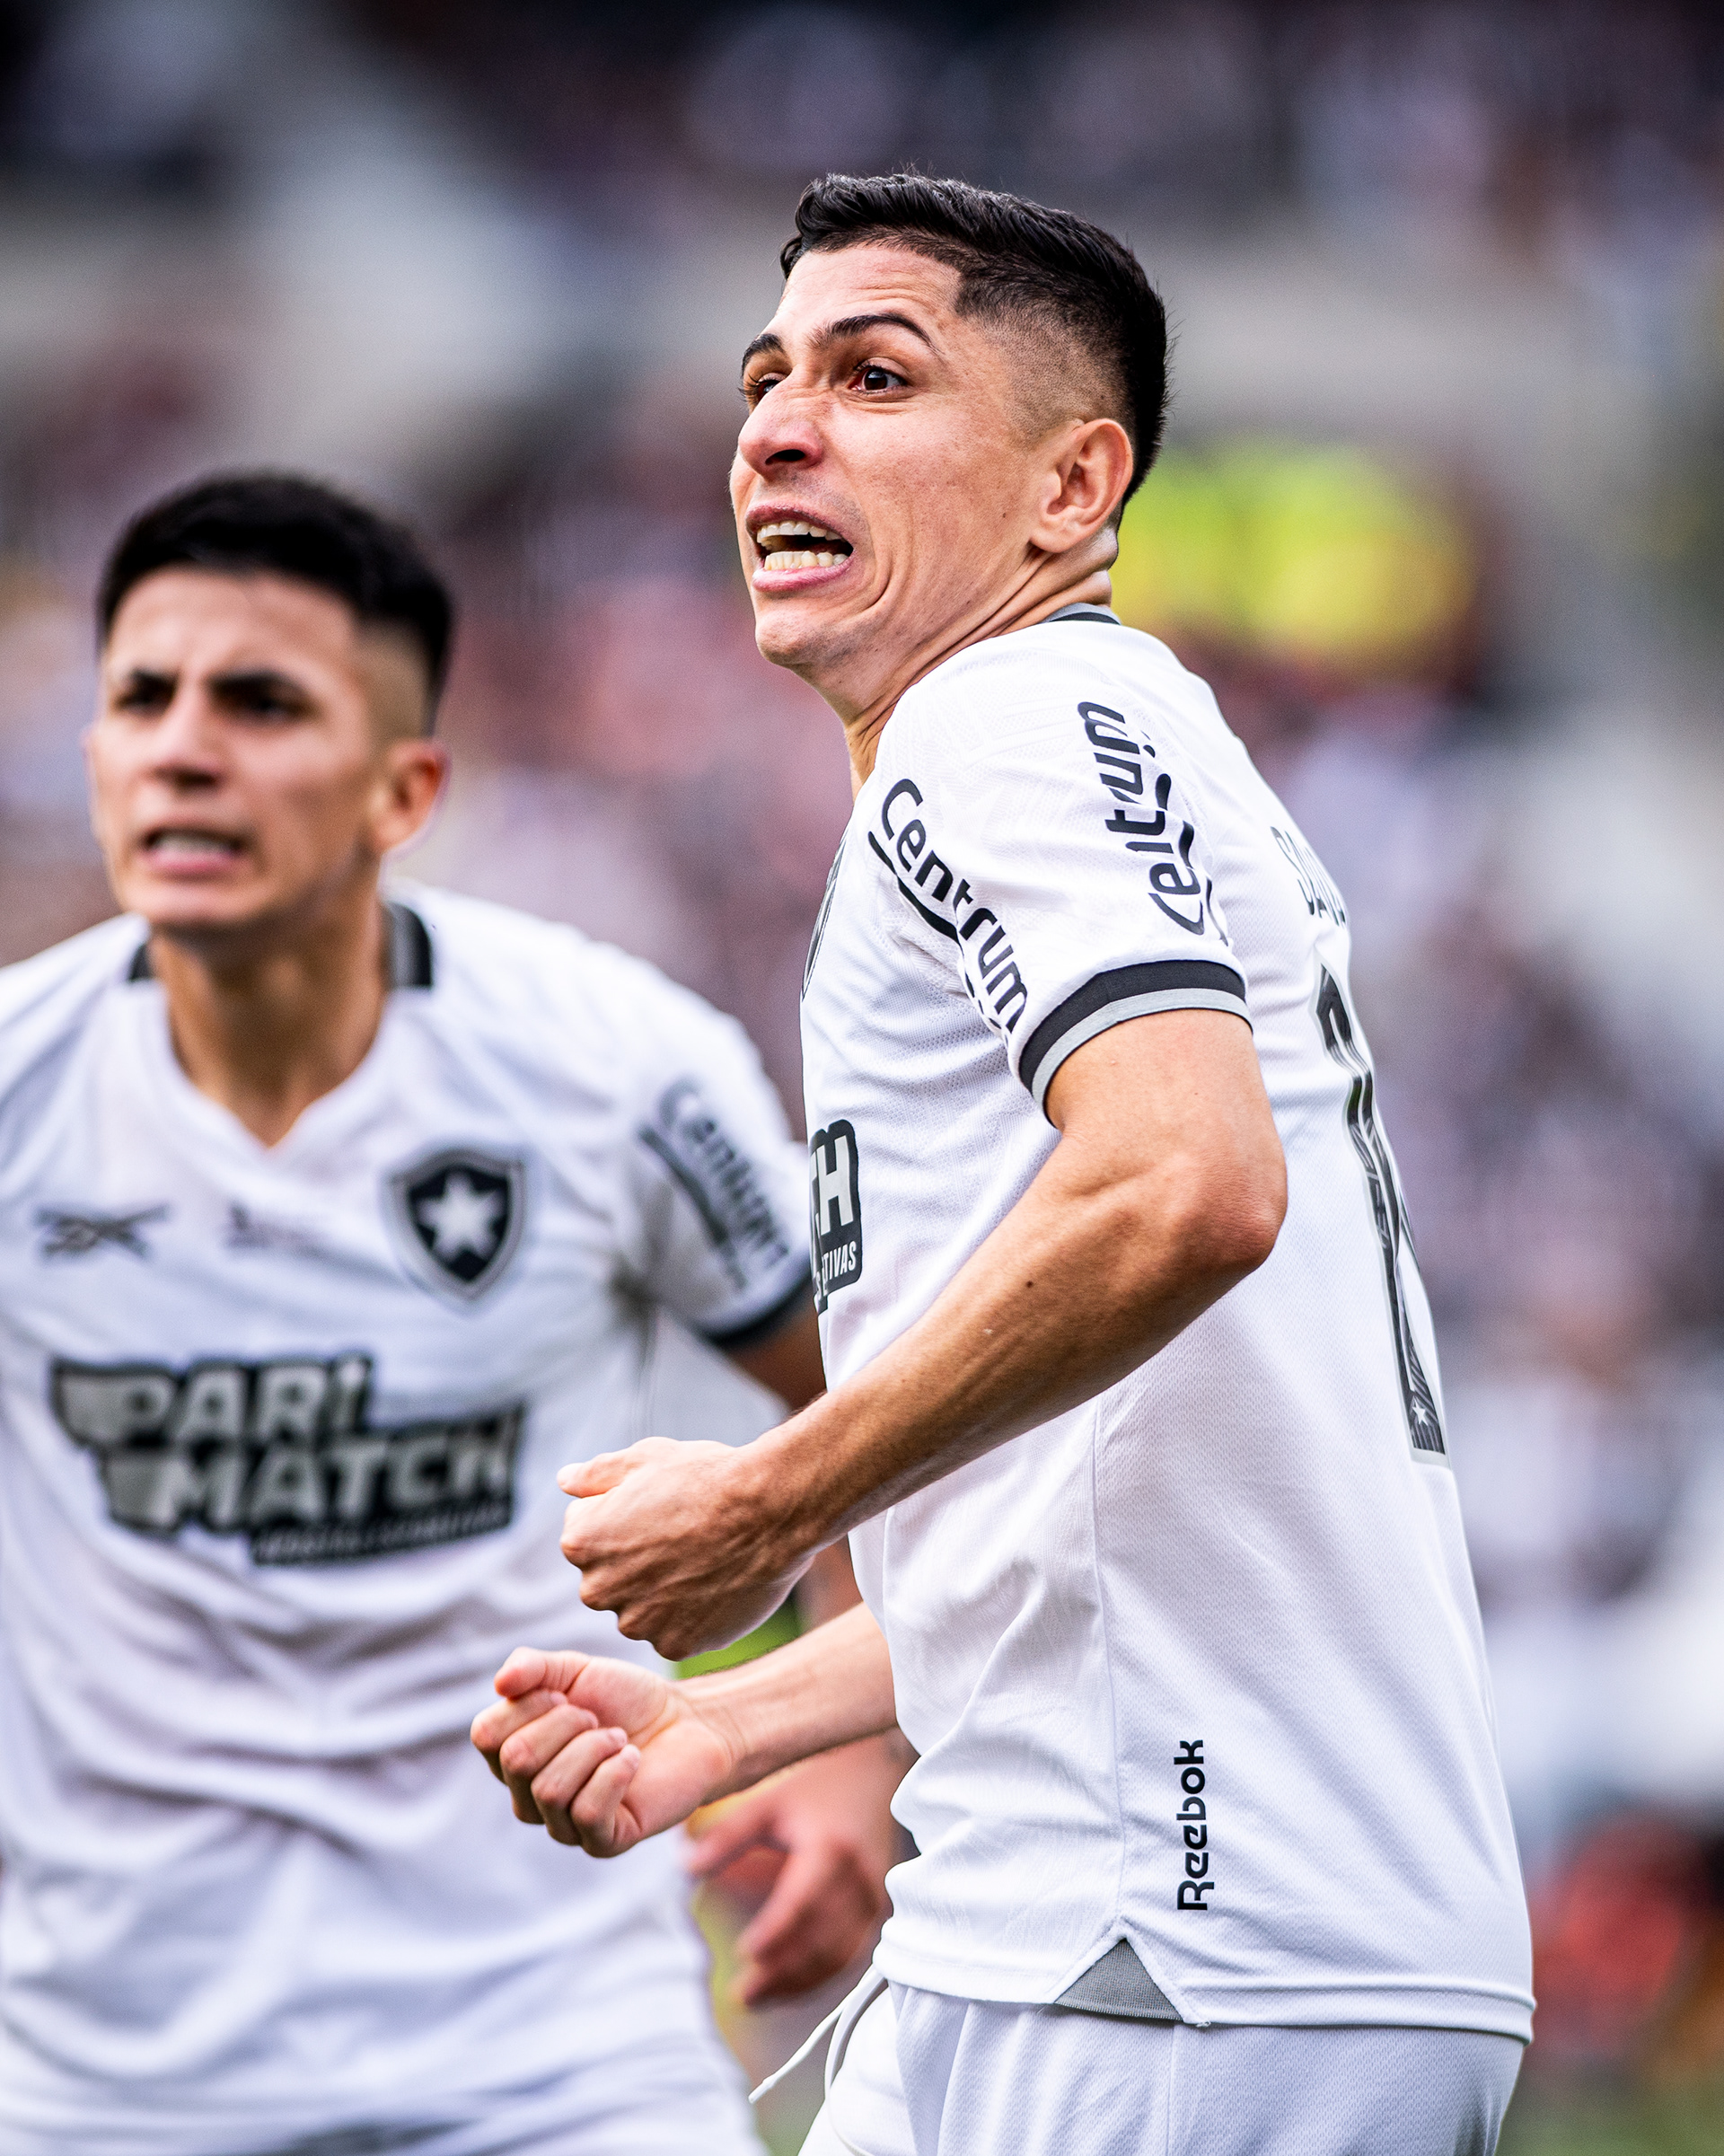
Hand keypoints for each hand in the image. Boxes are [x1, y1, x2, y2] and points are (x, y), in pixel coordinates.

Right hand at [470, 1647, 731, 1854]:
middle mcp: (528, 1796)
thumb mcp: (575, 1670)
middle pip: (517, 1761)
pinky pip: (587, 1814)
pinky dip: (615, 1773)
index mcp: (512, 1755)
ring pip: (550, 1790)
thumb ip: (532, 1668)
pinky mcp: (601, 1841)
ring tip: (619, 1739)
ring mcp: (562, 1824)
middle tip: (598, 1718)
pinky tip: (632, 1760)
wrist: (687, 1721)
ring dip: (594, 1748)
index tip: (566, 1695)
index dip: (530, 1704)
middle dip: (565, 1725)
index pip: (486, 1735)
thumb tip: (500, 1683)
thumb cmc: (626, 1699)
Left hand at [558, 1435, 810, 1660]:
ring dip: (660, 1591)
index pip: (585, 1531)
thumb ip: (595, 1474)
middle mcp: (598, 1590)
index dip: (623, 1513)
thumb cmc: (706, 1476)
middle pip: (609, 1576)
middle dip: (634, 1559)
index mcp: (581, 1541)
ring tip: (702, 1559)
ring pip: (640, 1608)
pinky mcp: (676, 1645)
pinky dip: (690, 1615)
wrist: (769, 1511)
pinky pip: (673, 1631)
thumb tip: (565, 1481)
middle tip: (681, 1533)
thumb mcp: (644, 1457)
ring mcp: (637, 1623)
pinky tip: (715, 1585)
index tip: (658, 1506)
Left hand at [687, 1735, 905, 2003]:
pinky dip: (818, 1978)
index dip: (775, 1931)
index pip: (803, 1901)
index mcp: (831, 1848)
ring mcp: (871, 1899)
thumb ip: (729, 1836)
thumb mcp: (769, 1802)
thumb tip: (686, 1868)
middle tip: (741, 1995)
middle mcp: (858, 1879)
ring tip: (756, 1998)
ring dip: (797, 1983)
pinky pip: (848, 1956)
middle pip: (820, 1938)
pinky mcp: (874, 1913)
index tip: (744, 1953)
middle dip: (781, 1971)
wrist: (871, 1777)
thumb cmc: (814, 1789)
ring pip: (837, 1956)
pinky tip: (786, 1987)